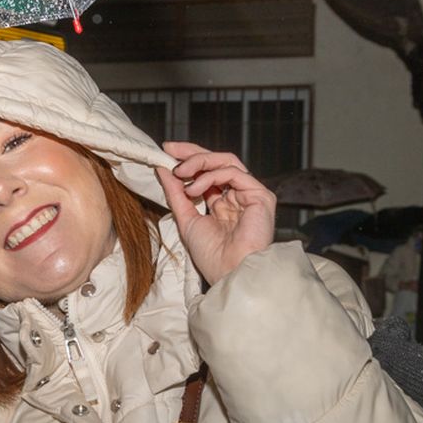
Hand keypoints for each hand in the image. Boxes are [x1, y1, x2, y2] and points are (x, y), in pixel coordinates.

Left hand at [156, 141, 275, 283]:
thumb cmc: (211, 255)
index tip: (166, 152)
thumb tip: (162, 169)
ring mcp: (251, 194)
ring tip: (179, 173)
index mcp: (224, 203)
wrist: (229, 272)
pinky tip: (194, 188)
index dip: (188, 159)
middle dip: (191, 152)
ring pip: (226, 161)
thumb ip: (175, 193)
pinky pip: (233, 172)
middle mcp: (239, 196)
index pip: (207, 172)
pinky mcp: (261, 195)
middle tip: (170, 150)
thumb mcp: (186, 218)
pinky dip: (210, 176)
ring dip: (198, 163)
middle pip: (218, 161)